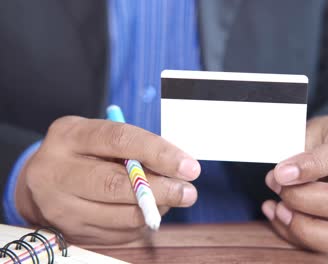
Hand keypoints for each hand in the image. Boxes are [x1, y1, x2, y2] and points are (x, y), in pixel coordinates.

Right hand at [15, 116, 200, 244]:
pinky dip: (140, 222)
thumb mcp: (103, 138)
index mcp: (69, 135)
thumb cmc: (86, 153)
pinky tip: (146, 210)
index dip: (159, 153)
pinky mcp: (70, 232)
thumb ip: (136, 148)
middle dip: (161, 190)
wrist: (43, 182)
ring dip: (155, 209)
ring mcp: (60, 206)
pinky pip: (118, 232)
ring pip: (120, 215)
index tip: (188, 166)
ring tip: (171, 199)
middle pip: (116, 184)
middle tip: (188, 192)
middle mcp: (56, 171)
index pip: (119, 140)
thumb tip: (179, 169)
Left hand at [261, 114, 327, 256]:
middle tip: (277, 187)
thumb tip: (279, 179)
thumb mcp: (314, 129)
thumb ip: (297, 150)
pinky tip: (279, 216)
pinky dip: (298, 236)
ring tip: (278, 208)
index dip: (313, 165)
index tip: (281, 172)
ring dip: (305, 228)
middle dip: (304, 200)